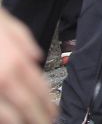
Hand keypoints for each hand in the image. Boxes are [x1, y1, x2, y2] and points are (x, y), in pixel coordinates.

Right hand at [0, 9, 51, 123]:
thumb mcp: (15, 29)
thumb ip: (28, 46)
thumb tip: (36, 59)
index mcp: (18, 64)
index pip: (40, 90)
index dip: (48, 105)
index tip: (54, 114)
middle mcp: (5, 80)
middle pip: (27, 106)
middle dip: (38, 119)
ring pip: (8, 115)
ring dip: (21, 123)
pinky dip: (4, 119)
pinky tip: (9, 120)